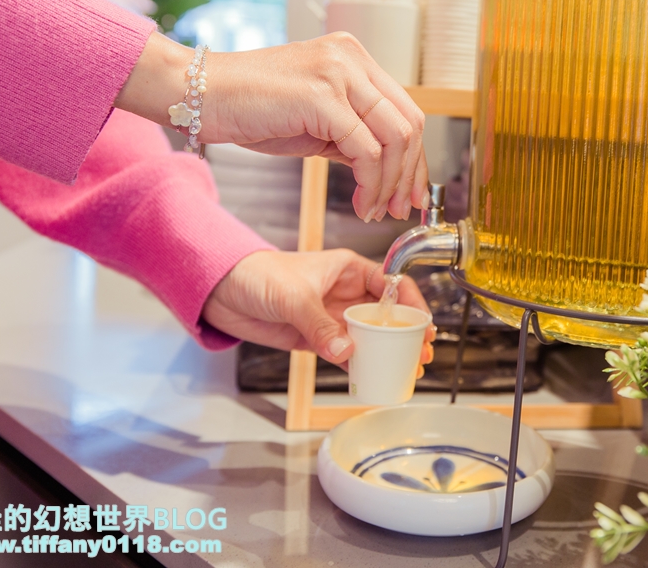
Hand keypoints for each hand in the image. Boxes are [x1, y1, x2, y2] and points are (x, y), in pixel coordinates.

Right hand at [118, 32, 428, 220]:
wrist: (196, 94)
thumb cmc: (247, 107)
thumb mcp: (313, 120)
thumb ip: (351, 133)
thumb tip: (384, 168)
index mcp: (352, 57)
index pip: (404, 108)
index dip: (414, 156)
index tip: (409, 191)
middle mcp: (351, 58)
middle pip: (409, 122)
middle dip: (410, 173)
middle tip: (400, 208)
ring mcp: (339, 73)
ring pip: (394, 137)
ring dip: (391, 184)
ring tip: (375, 210)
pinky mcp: (322, 97)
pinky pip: (366, 150)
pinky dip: (370, 184)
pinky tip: (360, 203)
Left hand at [201, 250, 434, 370]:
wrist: (223, 291)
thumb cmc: (259, 275)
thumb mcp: (294, 297)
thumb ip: (320, 325)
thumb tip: (346, 352)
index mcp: (349, 270)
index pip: (392, 284)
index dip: (411, 304)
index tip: (424, 324)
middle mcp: (346, 293)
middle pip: (387, 315)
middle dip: (406, 334)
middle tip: (422, 354)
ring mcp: (332, 317)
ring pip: (370, 337)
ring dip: (388, 353)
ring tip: (407, 369)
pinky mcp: (318, 338)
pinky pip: (346, 354)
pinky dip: (359, 366)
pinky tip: (373, 378)